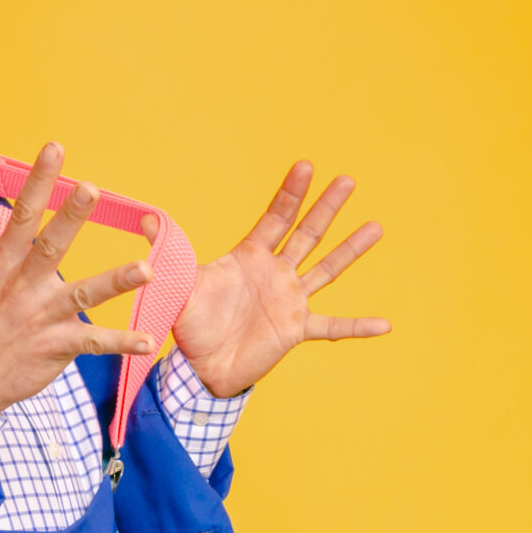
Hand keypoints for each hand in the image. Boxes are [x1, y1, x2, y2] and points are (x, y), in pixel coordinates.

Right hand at [0, 143, 157, 411]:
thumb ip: (22, 252)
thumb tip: (41, 215)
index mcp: (6, 263)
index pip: (22, 214)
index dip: (38, 180)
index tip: (54, 147)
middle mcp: (22, 286)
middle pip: (49, 245)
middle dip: (70, 216)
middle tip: (91, 188)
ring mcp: (39, 317)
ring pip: (82, 293)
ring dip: (115, 281)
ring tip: (147, 270)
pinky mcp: (55, 347)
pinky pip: (94, 342)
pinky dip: (122, 341)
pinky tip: (148, 340)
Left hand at [153, 161, 389, 396]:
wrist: (199, 367)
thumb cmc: (189, 323)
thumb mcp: (177, 285)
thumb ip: (170, 256)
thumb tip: (146, 221)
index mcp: (249, 256)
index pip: (275, 218)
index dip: (290, 193)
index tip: (306, 166)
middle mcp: (275, 272)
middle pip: (307, 233)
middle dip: (326, 207)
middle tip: (347, 180)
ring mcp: (289, 300)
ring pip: (326, 269)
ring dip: (351, 250)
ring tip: (376, 227)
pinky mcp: (296, 329)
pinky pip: (333, 327)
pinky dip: (358, 326)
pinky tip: (385, 323)